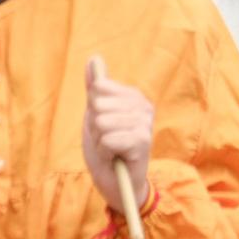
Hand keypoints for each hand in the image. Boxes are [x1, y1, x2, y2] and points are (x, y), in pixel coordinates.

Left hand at [83, 57, 151, 211]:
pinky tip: (115, 156)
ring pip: (102, 122)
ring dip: (100, 140)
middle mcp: (144, 107)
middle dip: (95, 126)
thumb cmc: (106, 146)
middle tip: (107, 138)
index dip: (93, 109)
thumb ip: (95, 87)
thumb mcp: (95, 114)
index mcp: (133, 97)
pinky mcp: (144, 142)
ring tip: (111, 148)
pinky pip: (108, 139)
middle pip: (98, 104)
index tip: (103, 123)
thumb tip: (94, 58)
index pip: (98, 88)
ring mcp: (146, 124)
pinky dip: (105, 151)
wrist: (115, 180)